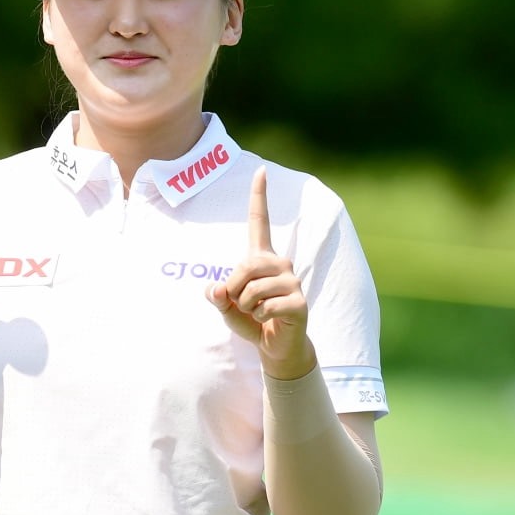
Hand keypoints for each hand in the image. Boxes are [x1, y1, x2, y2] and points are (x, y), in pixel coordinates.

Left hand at [205, 166, 315, 379]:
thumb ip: (216, 295)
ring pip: (251, 290)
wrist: (276, 345)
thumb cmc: (250, 319)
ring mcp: (292, 280)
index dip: (259, 195)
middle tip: (243, 304)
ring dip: (245, 307)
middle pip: (242, 267)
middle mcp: (280, 262)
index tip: (260, 169)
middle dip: (233, 291)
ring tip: (259, 312)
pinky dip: (258, 318)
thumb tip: (216, 290)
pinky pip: (264, 307)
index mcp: (261, 256)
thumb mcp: (225, 305)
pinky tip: (270, 320)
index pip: (258, 221)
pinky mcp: (299, 301)